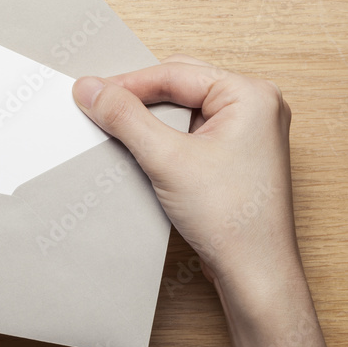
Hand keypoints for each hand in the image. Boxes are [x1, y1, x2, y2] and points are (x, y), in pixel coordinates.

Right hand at [73, 55, 299, 292]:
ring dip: (150, 121)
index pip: (175, 73)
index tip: (91, 92)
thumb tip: (91, 88)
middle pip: (181, 87)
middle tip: (99, 108)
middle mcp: (256, 107)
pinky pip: (193, 134)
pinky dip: (165, 139)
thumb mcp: (167, 159)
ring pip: (185, 111)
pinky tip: (143, 152)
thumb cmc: (231, 219)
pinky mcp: (237, 158)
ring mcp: (249, 134)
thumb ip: (125, 118)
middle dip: (139, 99)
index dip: (128, 82)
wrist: (254, 273)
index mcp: (251, 95)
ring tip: (118, 130)